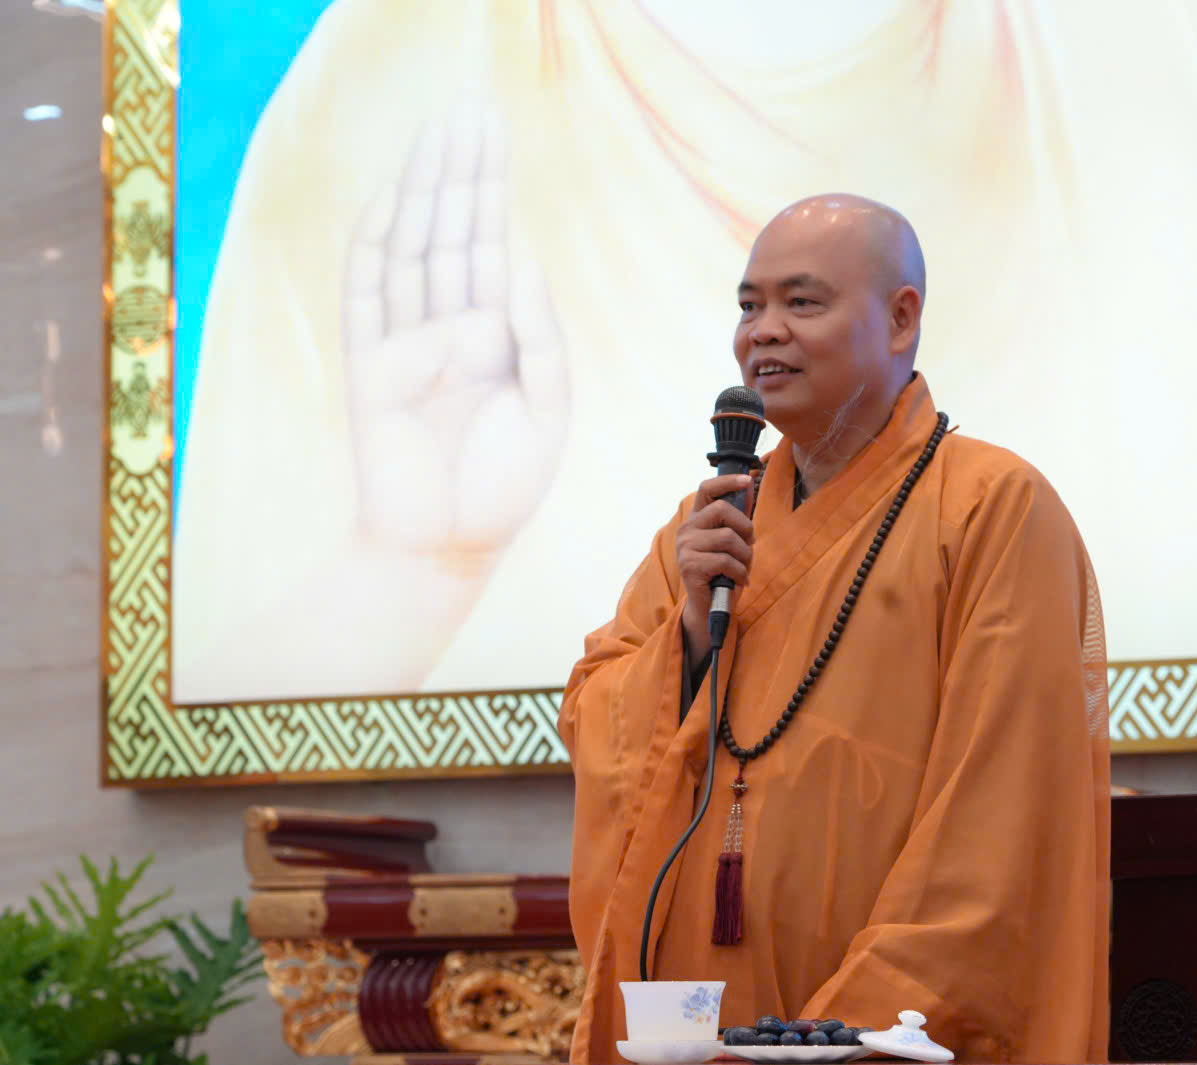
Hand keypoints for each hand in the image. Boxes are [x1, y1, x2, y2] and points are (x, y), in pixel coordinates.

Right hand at [342, 103, 567, 566]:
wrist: (449, 547)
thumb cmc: (504, 485)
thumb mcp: (548, 410)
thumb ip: (540, 337)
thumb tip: (521, 259)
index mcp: (495, 334)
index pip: (491, 245)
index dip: (491, 190)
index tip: (493, 133)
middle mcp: (450, 328)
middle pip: (453, 232)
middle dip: (461, 171)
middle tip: (469, 107)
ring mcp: (407, 342)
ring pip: (414, 249)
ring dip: (424, 192)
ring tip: (436, 132)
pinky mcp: (371, 366)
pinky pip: (369, 294)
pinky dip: (377, 246)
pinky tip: (391, 198)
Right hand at [676, 474, 755, 655]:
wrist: (711, 607)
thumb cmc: (724, 573)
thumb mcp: (734, 542)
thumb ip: (738, 517)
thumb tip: (749, 486)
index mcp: (697, 520)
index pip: (707, 489)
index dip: (727, 481)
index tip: (747, 478)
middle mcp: (687, 529)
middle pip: (723, 510)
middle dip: (745, 527)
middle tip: (749, 545)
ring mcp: (685, 547)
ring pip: (728, 537)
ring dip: (745, 555)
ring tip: (743, 568)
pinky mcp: (690, 566)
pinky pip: (726, 561)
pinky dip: (740, 572)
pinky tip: (740, 580)